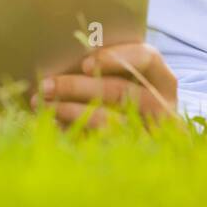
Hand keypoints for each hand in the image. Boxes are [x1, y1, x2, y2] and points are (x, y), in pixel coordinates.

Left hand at [30, 42, 181, 131]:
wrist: (146, 142)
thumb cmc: (127, 95)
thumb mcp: (127, 79)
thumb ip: (108, 64)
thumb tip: (64, 50)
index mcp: (164, 81)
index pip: (147, 58)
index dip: (116, 57)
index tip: (83, 63)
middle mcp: (163, 108)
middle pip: (120, 92)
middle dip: (78, 86)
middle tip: (47, 85)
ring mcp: (151, 136)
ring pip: (108, 121)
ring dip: (69, 111)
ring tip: (42, 104)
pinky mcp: (133, 156)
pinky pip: (99, 144)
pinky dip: (73, 132)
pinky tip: (53, 125)